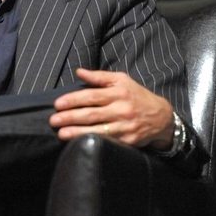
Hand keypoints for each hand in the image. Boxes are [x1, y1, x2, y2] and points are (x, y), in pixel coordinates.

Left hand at [49, 68, 173, 147]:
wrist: (162, 117)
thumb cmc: (137, 96)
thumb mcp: (121, 80)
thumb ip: (99, 77)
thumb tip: (79, 71)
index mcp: (118, 92)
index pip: (91, 96)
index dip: (73, 100)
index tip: (57, 104)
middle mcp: (121, 109)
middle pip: (91, 114)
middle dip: (70, 117)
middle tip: (53, 120)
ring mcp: (125, 126)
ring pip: (97, 130)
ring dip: (77, 132)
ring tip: (61, 134)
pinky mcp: (128, 141)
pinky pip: (107, 142)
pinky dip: (92, 142)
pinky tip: (79, 143)